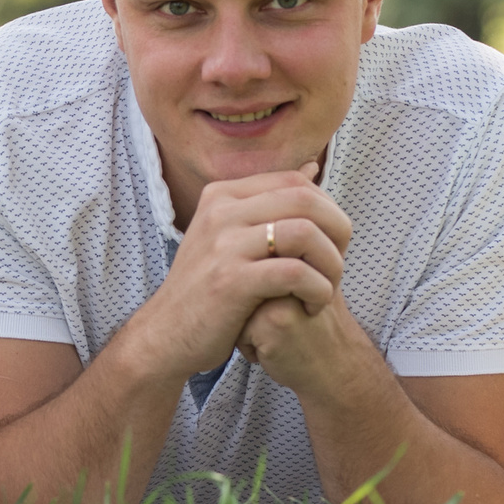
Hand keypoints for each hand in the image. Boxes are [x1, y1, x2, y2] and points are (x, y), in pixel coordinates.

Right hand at [130, 164, 351, 383]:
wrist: (167, 334)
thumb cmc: (207, 288)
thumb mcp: (230, 235)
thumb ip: (268, 204)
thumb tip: (311, 168)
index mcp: (223, 195)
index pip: (295, 182)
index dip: (327, 210)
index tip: (331, 244)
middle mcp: (220, 212)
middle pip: (305, 200)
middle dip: (337, 232)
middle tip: (336, 265)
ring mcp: (223, 245)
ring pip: (305, 233)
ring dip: (331, 264)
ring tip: (326, 289)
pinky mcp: (230, 281)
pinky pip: (294, 273)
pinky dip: (317, 289)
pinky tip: (312, 306)